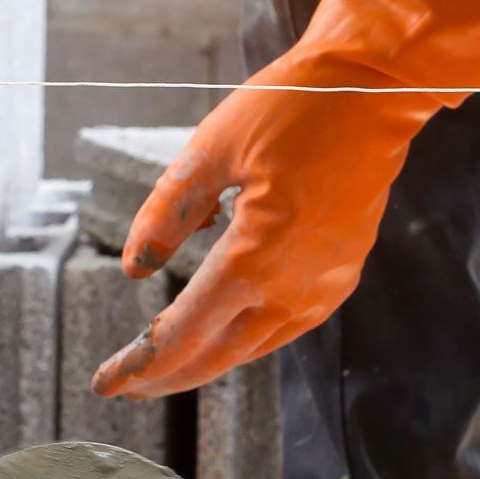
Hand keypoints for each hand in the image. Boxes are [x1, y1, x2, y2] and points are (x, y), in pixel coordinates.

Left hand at [93, 0, 479, 398]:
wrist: (375, 92)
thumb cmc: (293, 109)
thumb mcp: (210, 150)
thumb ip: (166, 214)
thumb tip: (135, 268)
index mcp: (255, 259)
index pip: (182, 333)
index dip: (139, 364)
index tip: (104, 381)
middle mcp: (293, 288)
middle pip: (217, 356)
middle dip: (166, 376)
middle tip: (125, 386)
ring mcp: (323, 287)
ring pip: (252, 347)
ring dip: (206, 361)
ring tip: (165, 365)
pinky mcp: (340, 277)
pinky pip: (284, 326)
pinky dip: (245, 338)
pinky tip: (222, 329)